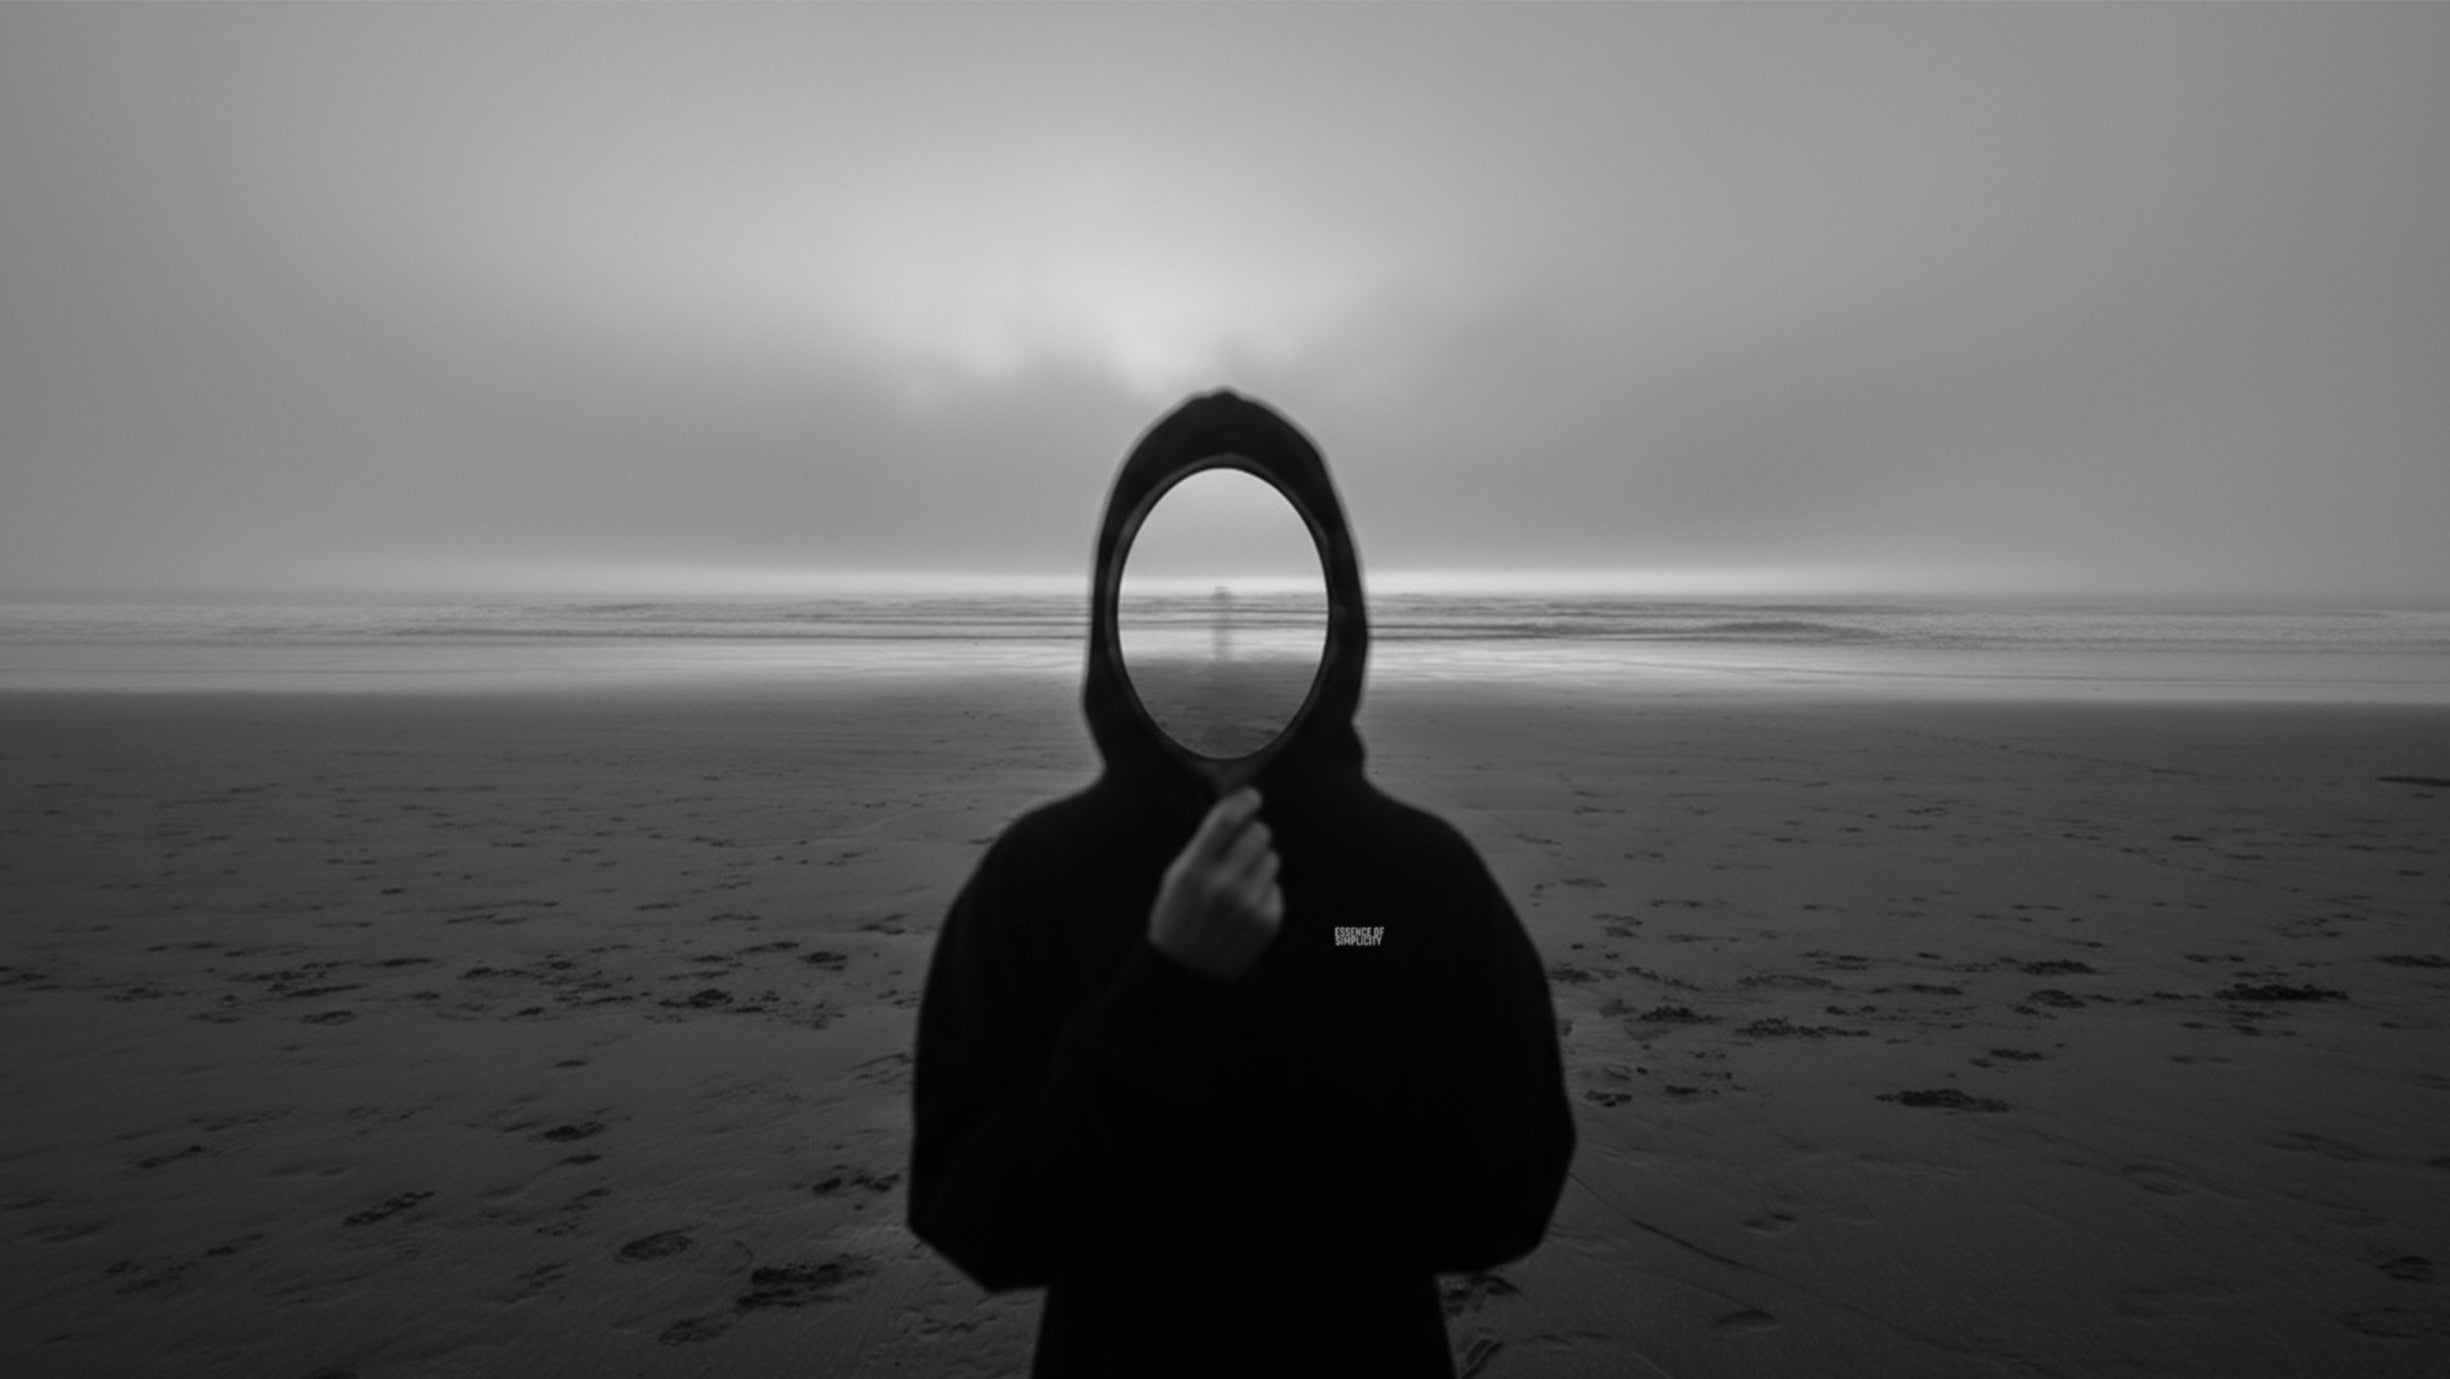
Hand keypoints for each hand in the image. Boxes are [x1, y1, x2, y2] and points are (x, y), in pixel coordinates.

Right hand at [1148, 787, 1283, 981]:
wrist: (1185, 971)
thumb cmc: (1177, 916)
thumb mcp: (1177, 876)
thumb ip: (1204, 845)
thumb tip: (1235, 808)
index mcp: (1194, 870)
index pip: (1227, 819)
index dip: (1244, 800)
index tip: (1251, 796)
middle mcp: (1223, 885)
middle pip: (1259, 833)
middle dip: (1254, 833)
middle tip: (1243, 845)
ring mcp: (1249, 905)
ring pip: (1272, 858)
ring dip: (1259, 863)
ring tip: (1239, 882)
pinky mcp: (1268, 921)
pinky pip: (1276, 887)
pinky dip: (1264, 891)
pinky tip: (1245, 906)